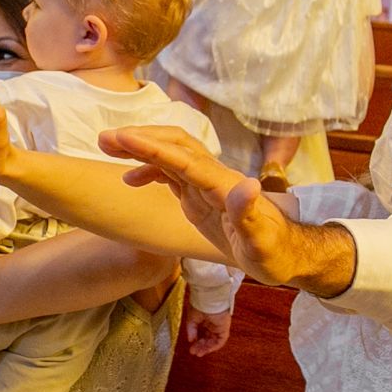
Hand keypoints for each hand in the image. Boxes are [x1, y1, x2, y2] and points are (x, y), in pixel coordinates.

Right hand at [99, 126, 309, 285]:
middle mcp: (214, 179)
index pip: (184, 160)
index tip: (123, 137)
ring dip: (141, 148)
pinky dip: (150, 169)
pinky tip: (131, 178)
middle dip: (141, 138)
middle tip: (104, 139)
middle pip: (176, 145)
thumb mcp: (263, 240)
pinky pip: (172, 173)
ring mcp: (207, 185)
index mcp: (224, 186)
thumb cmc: (276, 251)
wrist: (287, 254)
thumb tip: (248, 184)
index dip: (154, 148)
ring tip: (107, 148)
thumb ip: (251, 214)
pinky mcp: (201, 196)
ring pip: (171, 155)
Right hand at [183, 305, 231, 356]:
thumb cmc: (200, 304)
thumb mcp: (192, 319)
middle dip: (201, 347)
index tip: (191, 348)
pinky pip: (220, 341)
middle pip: (208, 339)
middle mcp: (213, 324)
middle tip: (194, 352)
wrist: (208, 299)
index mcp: (206, 320)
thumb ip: (191, 330)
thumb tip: (190, 340)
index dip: (197, 342)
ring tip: (199, 353)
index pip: (203, 334)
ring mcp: (219, 327)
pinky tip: (206, 349)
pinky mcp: (224, 328)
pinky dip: (214, 346)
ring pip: (214, 341)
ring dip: (206, 348)